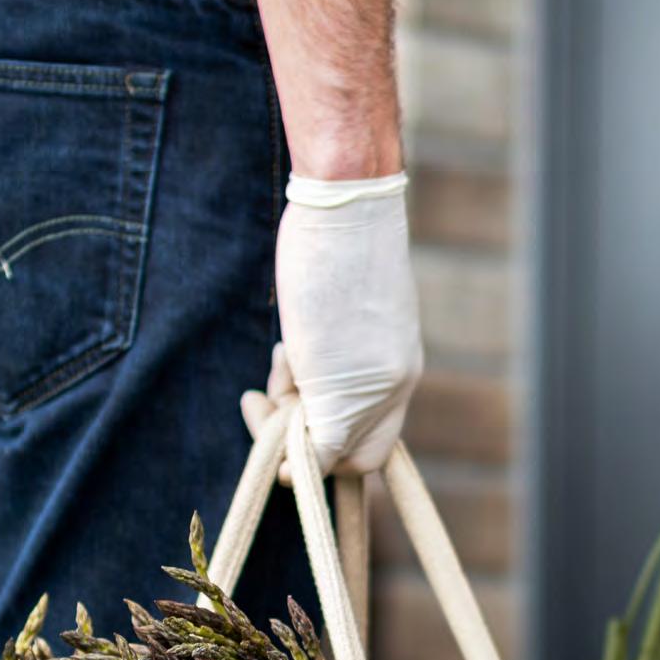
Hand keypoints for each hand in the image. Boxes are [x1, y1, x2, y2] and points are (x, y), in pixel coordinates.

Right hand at [263, 173, 422, 474]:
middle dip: (309, 442)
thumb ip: (337, 350)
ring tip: (279, 359)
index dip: (334, 439)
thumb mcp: (344, 305)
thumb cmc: (337, 236)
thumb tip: (302, 374)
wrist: (347, 203)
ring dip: (285, 419)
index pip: (375, 435)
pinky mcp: (342, 394)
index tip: (294, 407)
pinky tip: (259, 400)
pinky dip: (285, 444)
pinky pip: (315, 453)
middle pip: (358, 456)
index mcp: (399, 364)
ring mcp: (373, 393)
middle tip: (270, 399)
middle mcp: (395, 384)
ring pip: (328, 451)